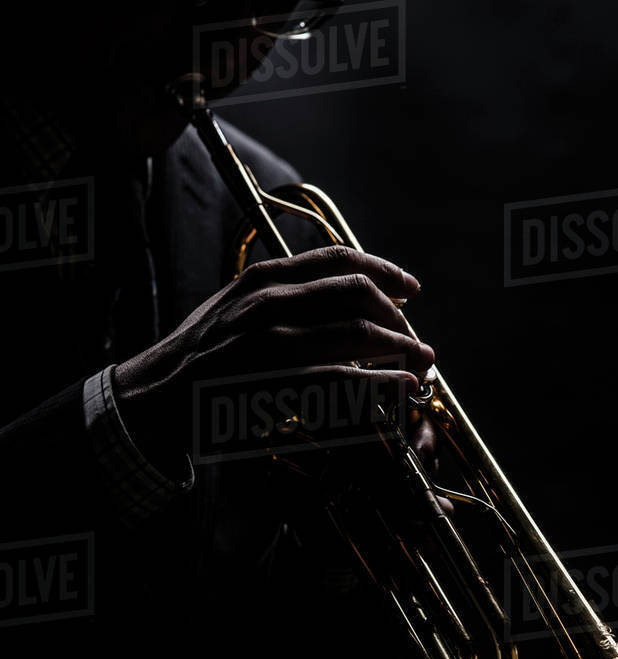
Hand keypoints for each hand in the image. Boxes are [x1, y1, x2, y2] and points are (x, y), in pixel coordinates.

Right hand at [112, 245, 433, 471]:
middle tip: (416, 341)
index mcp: (263, 278)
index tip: (412, 288)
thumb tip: (334, 302)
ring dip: (400, 348)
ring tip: (421, 366)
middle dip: (399, 316)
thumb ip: (280, 300)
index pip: (338, 259)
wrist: (154, 398)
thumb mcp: (235, 312)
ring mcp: (271, 342)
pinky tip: (402, 387)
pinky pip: (341, 378)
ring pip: (356, 332)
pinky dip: (381, 382)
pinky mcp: (272, 382)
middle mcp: (270, 301)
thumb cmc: (200, 359)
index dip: (385, 270)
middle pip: (357, 293)